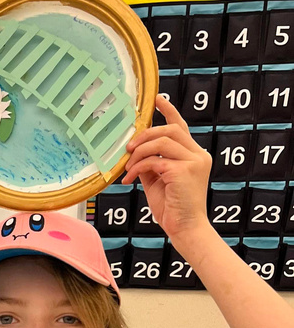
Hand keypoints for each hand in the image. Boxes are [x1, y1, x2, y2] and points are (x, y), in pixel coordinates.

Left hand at [122, 96, 211, 239]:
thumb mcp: (157, 180)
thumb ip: (150, 163)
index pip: (181, 126)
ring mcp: (193, 161)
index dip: (168, 110)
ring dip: (139, 152)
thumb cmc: (172, 207)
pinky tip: (129, 179)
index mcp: (194, 155)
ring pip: (162, 141)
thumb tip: (134, 150)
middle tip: (128, 148)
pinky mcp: (183, 171)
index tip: (157, 99)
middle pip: (170, 129)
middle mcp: (198, 154)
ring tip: (128, 166)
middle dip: (145, 135)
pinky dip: (137, 167)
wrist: (184, 228)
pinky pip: (154, 160)